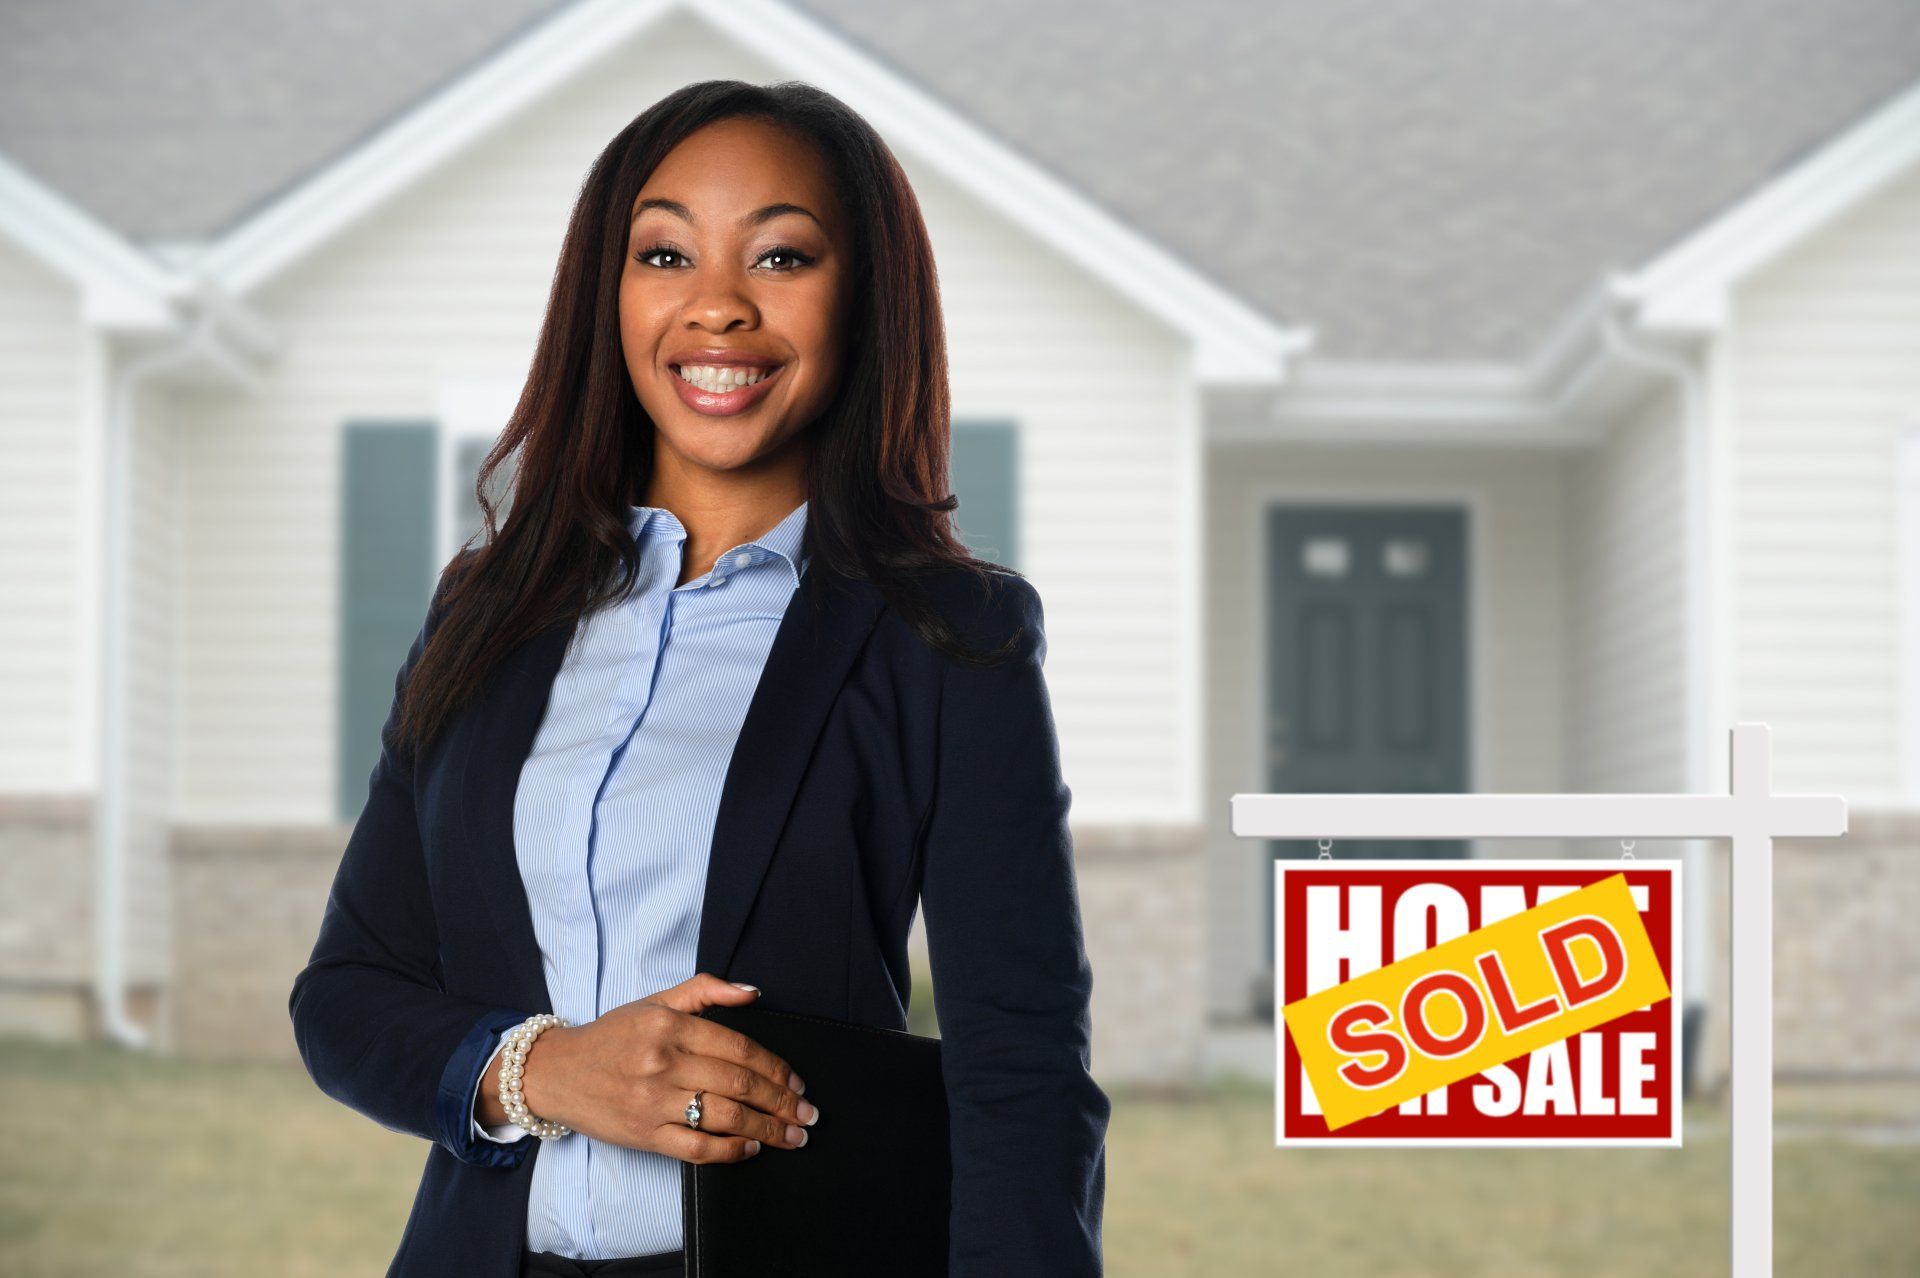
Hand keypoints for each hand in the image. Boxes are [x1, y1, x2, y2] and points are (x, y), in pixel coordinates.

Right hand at [503, 973, 819, 1162]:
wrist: (556, 1072)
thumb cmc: (611, 1036)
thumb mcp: (655, 1001)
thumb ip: (706, 990)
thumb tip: (753, 992)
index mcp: (670, 1026)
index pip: (739, 1048)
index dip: (776, 1067)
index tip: (797, 1082)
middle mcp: (663, 1062)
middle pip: (739, 1084)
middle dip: (782, 1102)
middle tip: (807, 1114)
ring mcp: (654, 1101)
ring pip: (725, 1117)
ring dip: (768, 1129)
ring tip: (792, 1137)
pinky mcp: (644, 1135)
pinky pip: (697, 1148)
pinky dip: (730, 1151)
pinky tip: (751, 1148)